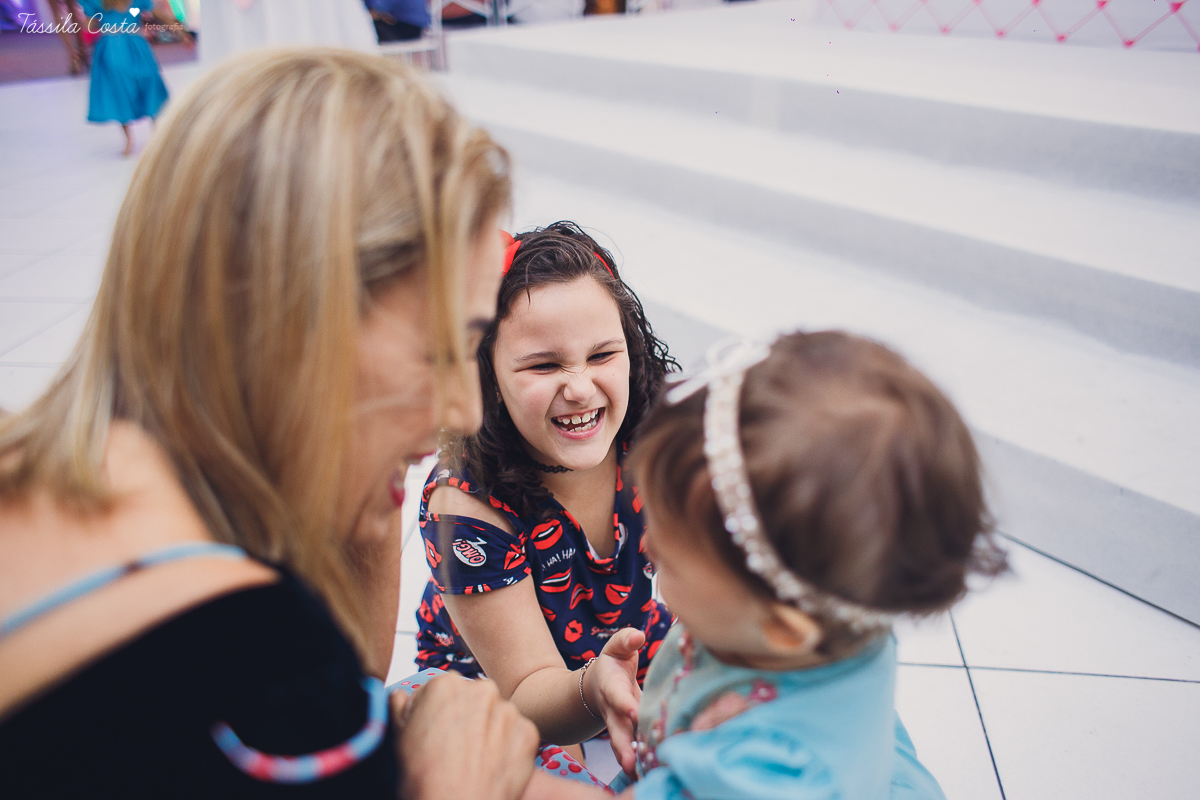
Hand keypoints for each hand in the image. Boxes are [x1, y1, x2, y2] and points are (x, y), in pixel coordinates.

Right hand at [398, 674, 539, 799]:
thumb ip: (400, 705)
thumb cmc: (423, 778)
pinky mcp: (528, 732)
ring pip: (497, 715)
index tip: (436, 732)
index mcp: (446, 684)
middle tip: (456, 748)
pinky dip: (508, 747)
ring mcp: (508, 710)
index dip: (437, 712)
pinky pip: (517, 735)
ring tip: (474, 760)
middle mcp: (481, 689)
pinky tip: (493, 765)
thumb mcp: (397, 736)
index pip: (443, 690)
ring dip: (489, 730)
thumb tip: (401, 696)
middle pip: (473, 699)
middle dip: (467, 717)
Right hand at [584, 627, 644, 776]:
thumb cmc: (613, 663)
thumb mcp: (616, 647)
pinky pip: (634, 749)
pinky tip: (652, 773)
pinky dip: (641, 761)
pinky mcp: (630, 734)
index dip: (624, 703)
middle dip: (623, 746)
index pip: (617, 696)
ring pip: (623, 745)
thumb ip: (625, 640)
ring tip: (639, 775)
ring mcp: (620, 725)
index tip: (633, 711)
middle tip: (631, 762)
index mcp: (611, 687)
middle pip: (616, 730)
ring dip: (630, 760)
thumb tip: (638, 636)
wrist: (597, 685)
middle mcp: (613, 710)